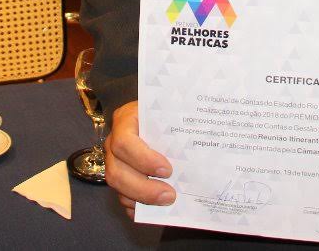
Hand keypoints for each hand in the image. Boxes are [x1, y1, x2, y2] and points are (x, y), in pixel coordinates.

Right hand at [104, 101, 174, 218]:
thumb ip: (183, 124)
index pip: (124, 142)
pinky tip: (157, 208)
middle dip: (143, 188)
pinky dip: (138, 206)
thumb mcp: (172, 110)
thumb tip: (205, 143)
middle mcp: (114, 141)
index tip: (167, 170)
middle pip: (116, 171)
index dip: (143, 159)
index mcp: (126, 120)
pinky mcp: (119, 177)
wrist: (161, 117)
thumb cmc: (167, 113)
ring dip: (142, 198)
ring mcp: (113, 161)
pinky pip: (122, 197)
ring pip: (118, 187)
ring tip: (168, 201)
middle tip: (170, 195)